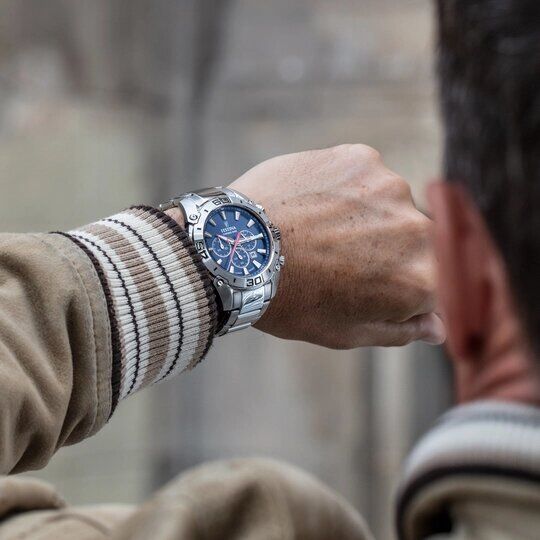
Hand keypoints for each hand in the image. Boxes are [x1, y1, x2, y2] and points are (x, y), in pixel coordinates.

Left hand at [230, 144, 444, 348]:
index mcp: (421, 281)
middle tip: (333, 257)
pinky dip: (346, 188)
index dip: (387, 287)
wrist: (235, 250)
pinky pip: (365, 175)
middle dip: (382, 251)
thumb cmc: (289, 300)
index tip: (354, 285)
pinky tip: (313, 204)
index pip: (425, 284)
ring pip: (390, 205)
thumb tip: (437, 329)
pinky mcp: (362, 158)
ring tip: (318, 229)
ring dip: (365, 216)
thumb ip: (400, 330)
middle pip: (412, 242)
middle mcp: (418, 231)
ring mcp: (391, 188)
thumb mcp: (346, 333)